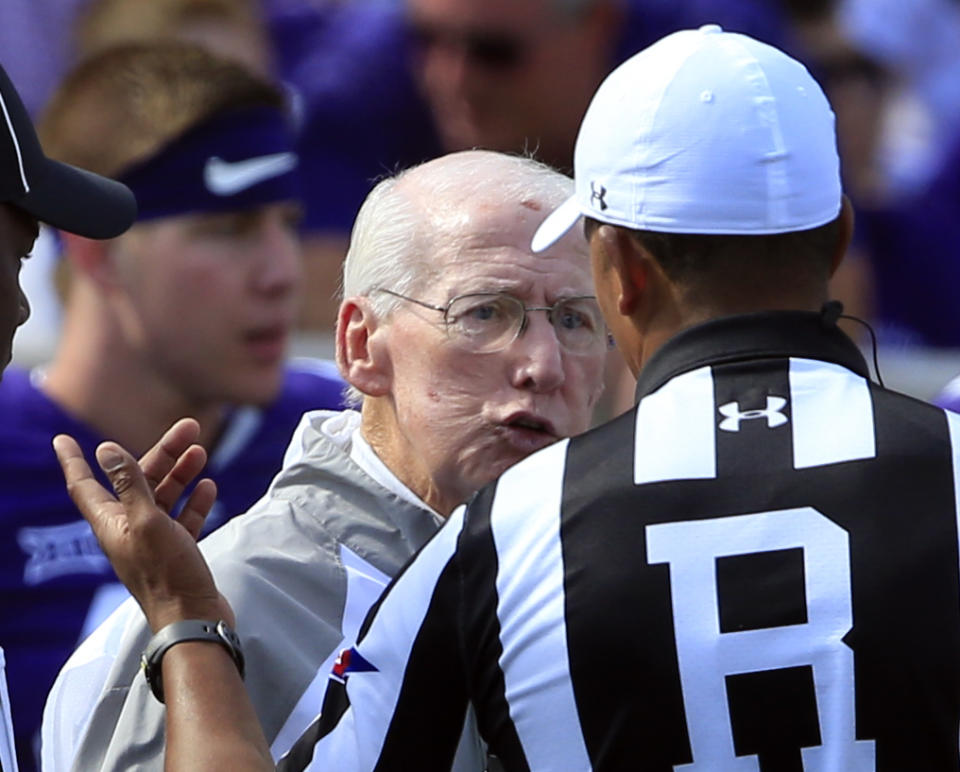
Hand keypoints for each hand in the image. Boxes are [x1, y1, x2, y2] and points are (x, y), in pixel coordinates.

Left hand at [53, 418, 234, 632]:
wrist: (194, 617)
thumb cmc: (167, 573)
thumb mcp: (147, 521)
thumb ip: (131, 484)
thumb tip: (107, 451)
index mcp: (111, 523)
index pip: (85, 484)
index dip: (73, 460)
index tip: (63, 439)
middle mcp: (129, 530)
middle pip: (139, 481)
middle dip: (163, 453)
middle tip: (190, 428)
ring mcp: (154, 541)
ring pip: (165, 496)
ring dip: (181, 473)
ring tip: (202, 452)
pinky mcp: (177, 551)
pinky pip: (184, 518)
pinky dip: (195, 501)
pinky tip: (208, 488)